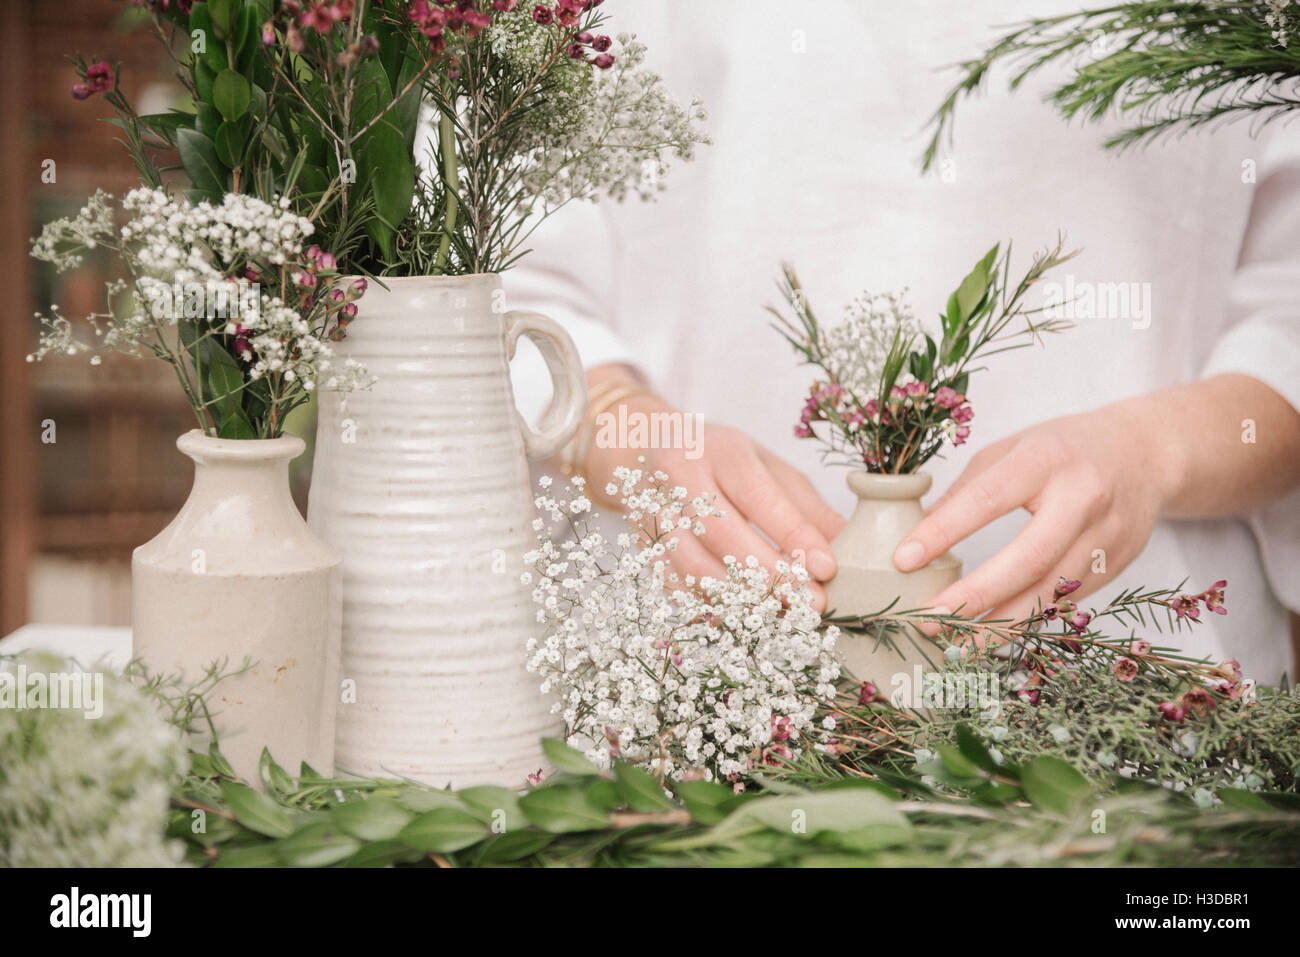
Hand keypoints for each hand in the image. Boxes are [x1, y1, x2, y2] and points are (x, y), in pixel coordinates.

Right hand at [583, 389, 845, 609]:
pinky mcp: (644, 547)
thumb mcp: (766, 465)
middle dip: (771, 576)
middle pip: (724, 535)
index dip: (794, 535)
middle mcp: (681, 479)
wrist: (646, 448)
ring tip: (782, 616)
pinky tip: (744, 619)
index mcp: (721, 451)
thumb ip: (805, 505)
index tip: (827, 567)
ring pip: (695, 567)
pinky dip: (711, 607)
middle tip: (810, 603)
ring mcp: (656, 514)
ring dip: (741, 599)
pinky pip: (677, 586)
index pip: (759, 496)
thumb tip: (852, 545)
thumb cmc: (720, 459)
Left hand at [891, 400, 1181, 625]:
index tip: (902, 559)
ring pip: (1048, 593)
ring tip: (952, 645)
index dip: (943, 531)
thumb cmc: (1063, 448)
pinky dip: (1024, 624)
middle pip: (1027, 559)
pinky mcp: (1117, 566)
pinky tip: (991, 636)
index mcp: (1045, 460)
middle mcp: (1082, 499)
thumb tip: (913, 533)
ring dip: (997, 626)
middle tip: (925, 619)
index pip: (987, 499)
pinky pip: (1064, 604)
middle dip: (973, 596)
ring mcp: (1106, 537)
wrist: (1146, 453)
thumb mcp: (1010, 450)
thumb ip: (965, 491)